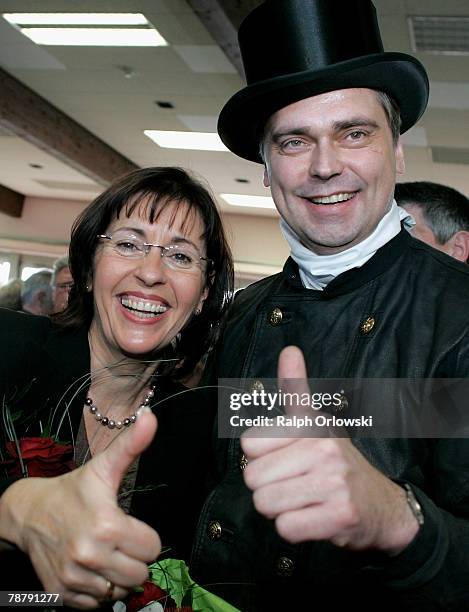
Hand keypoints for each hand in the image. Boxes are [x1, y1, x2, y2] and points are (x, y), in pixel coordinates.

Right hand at [0, 408, 160, 608]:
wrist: (29, 512)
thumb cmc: (73, 490)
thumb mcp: (104, 467)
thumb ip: (131, 445)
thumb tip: (152, 416)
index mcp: (107, 526)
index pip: (152, 548)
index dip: (145, 537)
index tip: (130, 526)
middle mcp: (90, 556)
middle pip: (139, 575)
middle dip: (134, 558)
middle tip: (119, 541)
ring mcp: (73, 578)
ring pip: (119, 592)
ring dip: (117, 576)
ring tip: (105, 554)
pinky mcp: (60, 594)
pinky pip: (96, 605)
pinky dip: (97, 590)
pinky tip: (90, 568)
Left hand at [241, 346, 418, 553]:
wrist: (383, 507)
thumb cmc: (338, 464)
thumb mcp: (317, 424)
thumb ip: (296, 389)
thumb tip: (289, 349)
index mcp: (313, 426)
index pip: (249, 443)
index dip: (261, 457)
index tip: (286, 459)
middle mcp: (324, 449)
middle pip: (253, 477)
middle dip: (268, 487)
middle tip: (296, 485)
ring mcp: (335, 483)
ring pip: (265, 503)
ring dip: (279, 510)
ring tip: (305, 501)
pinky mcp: (340, 516)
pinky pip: (285, 528)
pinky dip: (293, 529)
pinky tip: (313, 519)